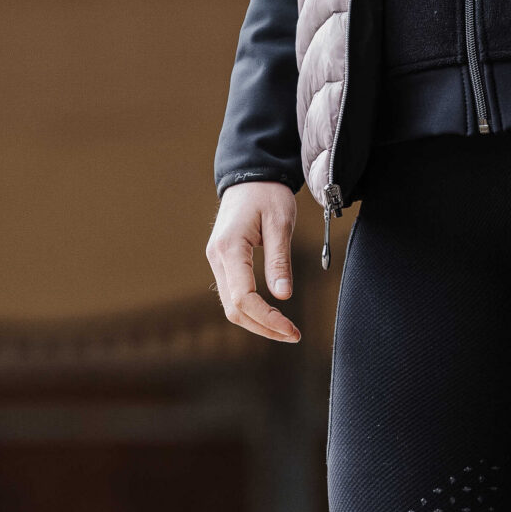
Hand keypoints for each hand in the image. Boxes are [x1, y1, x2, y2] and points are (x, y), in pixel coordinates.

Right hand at [206, 181, 300, 342]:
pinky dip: (251, 310)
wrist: (250, 176)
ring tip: (286, 330)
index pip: (243, 297)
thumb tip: (282, 295)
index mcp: (230, 248)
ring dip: (257, 323)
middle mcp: (217, 258)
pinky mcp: (223, 262)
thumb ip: (280, 260)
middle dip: (263, 327)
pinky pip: (233, 295)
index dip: (267, 319)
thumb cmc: (268, 194)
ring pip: (231, 306)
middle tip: (294, 335)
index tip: (291, 329)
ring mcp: (216, 261)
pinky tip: (272, 314)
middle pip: (234, 309)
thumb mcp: (281, 222)